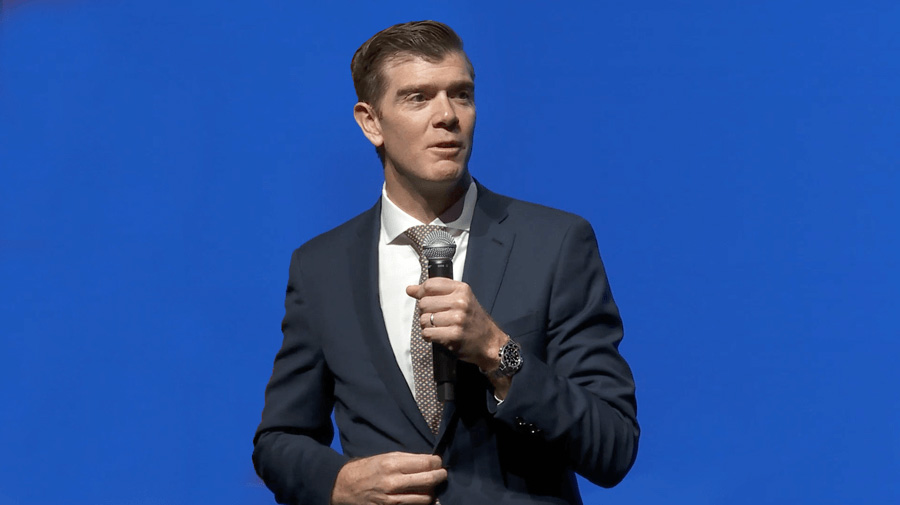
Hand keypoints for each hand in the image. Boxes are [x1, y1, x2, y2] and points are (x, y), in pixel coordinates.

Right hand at [331, 452, 446, 504]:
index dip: (437, 462)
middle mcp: (393, 482)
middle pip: (429, 480)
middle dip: (440, 476)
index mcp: (392, 464)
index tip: (438, 462)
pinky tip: (420, 496)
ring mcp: (392, 500)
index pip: (426, 463)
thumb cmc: (367, 469)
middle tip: (442, 474)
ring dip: (432, 492)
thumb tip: (430, 461)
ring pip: (425, 498)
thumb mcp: (385, 457)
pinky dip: (420, 502)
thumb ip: (408, 459)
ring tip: (430, 487)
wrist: (344, 487)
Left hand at [406, 277, 506, 372]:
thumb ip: (436, 292)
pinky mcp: (454, 335)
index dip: (421, 292)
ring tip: (439, 327)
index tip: (422, 298)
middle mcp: (460, 302)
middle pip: (424, 303)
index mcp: (462, 289)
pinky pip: (427, 333)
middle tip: (436, 317)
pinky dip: (429, 336)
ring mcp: (458, 319)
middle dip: (425, 312)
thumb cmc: (473, 320)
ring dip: (427, 326)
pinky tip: (438, 335)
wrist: (490, 342)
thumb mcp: (460, 299)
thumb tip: (410, 289)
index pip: (431, 284)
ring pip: (424, 319)